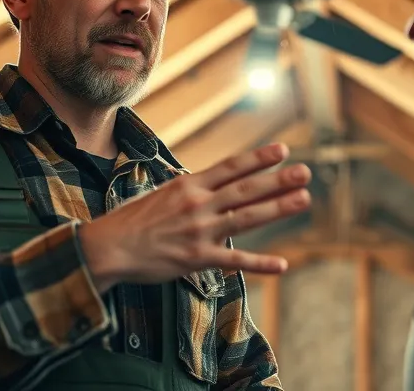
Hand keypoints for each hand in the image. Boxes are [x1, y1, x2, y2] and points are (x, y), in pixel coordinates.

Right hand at [79, 143, 310, 292]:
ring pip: (246, 217)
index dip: (258, 158)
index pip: (231, 167)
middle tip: (305, 172)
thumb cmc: (133, 221)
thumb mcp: (162, 193)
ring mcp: (199, 231)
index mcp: (189, 184)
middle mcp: (198, 204)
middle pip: (245, 189)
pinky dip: (260, 263)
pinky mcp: (197, 259)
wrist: (108, 247)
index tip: (283, 150)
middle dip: (277, 180)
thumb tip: (216, 183)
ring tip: (303, 199)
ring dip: (277, 208)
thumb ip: (192, 189)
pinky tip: (282, 265)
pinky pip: (235, 260)